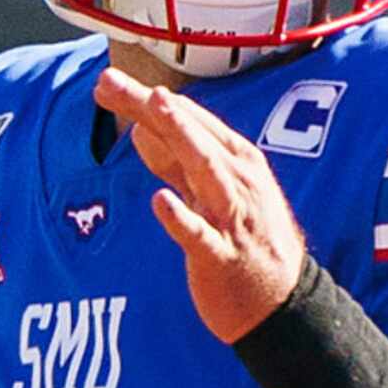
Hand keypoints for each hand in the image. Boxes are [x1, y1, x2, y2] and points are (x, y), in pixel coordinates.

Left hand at [93, 65, 305, 341]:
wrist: (280, 305)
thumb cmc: (245, 241)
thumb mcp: (213, 191)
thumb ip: (175, 160)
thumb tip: (140, 124)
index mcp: (235, 160)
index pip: (189, 119)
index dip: (146, 100)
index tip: (107, 83)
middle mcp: (237, 179)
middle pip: (190, 133)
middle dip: (151, 105)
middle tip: (110, 82)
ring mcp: (232, 216)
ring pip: (204, 168)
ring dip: (180, 136)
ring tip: (153, 108)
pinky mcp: (222, 256)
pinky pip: (200, 235)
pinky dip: (181, 217)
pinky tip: (159, 201)